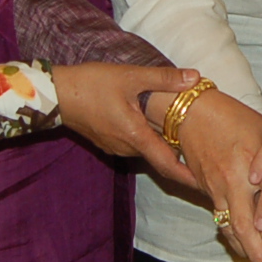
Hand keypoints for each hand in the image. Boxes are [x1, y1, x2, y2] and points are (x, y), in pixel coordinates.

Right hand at [51, 63, 197, 187]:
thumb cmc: (92, 84)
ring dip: (163, 145)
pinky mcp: (108, 141)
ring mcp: (116, 147)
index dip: (187, 176)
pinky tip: (157, 126)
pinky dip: (148, 139)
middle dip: (180, 157)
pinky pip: (134, 144)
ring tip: (187, 138)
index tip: (205, 184)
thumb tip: (195, 78)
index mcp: (136, 136)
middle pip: (159, 157)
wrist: (56, 94)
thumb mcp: (130, 76)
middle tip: (205, 154)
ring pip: (146, 150)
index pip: (167, 164)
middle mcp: (127, 147)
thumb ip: (164, 79)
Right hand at [154, 90, 261, 261]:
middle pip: (244, 229)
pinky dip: (235, 239)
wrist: (189, 110)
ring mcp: (215, 190)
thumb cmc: (231, 115)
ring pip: (230, 230)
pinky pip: (222, 221)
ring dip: (248, 252)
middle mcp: (230, 184)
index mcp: (246, 168)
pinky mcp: (207, 191)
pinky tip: (247, 250)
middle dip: (260, 255)